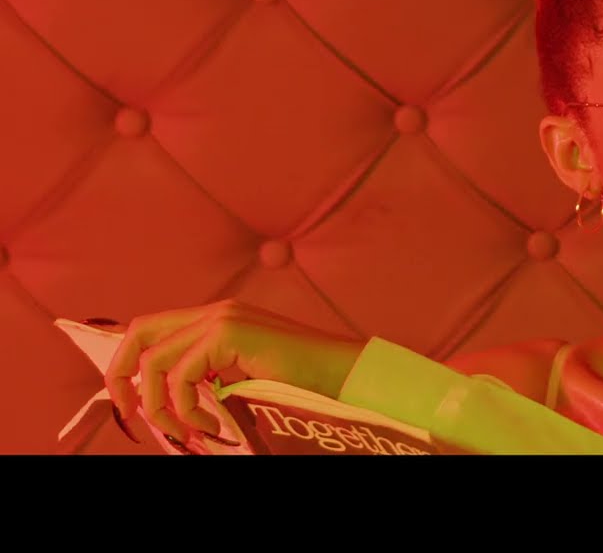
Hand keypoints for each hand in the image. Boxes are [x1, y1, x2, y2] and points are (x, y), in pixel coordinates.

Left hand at [105, 299, 365, 444]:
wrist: (341, 375)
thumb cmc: (302, 383)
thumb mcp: (243, 379)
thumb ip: (211, 379)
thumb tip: (171, 408)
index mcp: (218, 319)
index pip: (152, 329)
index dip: (127, 364)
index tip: (129, 404)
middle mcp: (216, 312)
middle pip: (139, 333)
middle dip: (121, 377)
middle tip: (133, 416)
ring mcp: (222, 319)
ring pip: (155, 360)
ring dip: (161, 405)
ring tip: (189, 431)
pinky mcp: (229, 333)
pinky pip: (182, 375)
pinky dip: (187, 408)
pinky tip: (214, 424)